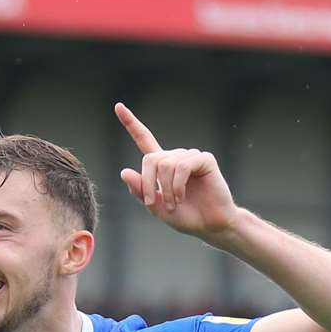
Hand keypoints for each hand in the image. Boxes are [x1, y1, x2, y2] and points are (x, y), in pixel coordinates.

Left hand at [115, 103, 239, 240]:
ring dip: (166, 189)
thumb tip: (124, 171)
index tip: (118, 107)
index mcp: (162, 166)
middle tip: (154, 203)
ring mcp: (191, 156)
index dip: (131, 124)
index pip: (144, 139)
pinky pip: (182, 166)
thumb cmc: (187, 217)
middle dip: (148, 183)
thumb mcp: (156, 207)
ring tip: (174, 204)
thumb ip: (140, 191)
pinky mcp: (204, 159)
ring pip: (165, 164)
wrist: (212, 225)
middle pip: (150, 159)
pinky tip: (182, 196)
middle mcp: (176, 157)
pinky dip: (177, 185)